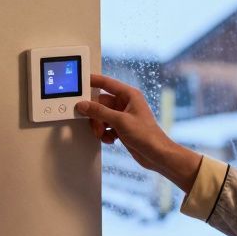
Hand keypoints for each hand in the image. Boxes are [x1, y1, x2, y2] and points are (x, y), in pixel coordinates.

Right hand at [75, 73, 201, 191]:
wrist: (156, 154)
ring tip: (104, 135)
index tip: (80, 82)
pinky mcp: (121, 127)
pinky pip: (106, 126)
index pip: (106, 83)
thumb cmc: (147, 135)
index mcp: (129, 95)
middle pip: (101, 103)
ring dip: (100, 127)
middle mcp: (126, 103)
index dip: (93, 81)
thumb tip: (83, 105)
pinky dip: (105, 134)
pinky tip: (111, 139)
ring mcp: (123, 116)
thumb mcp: (120, 121)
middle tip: (96, 125)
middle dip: (96, 116)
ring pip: (101, 116)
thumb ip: (99, 112)